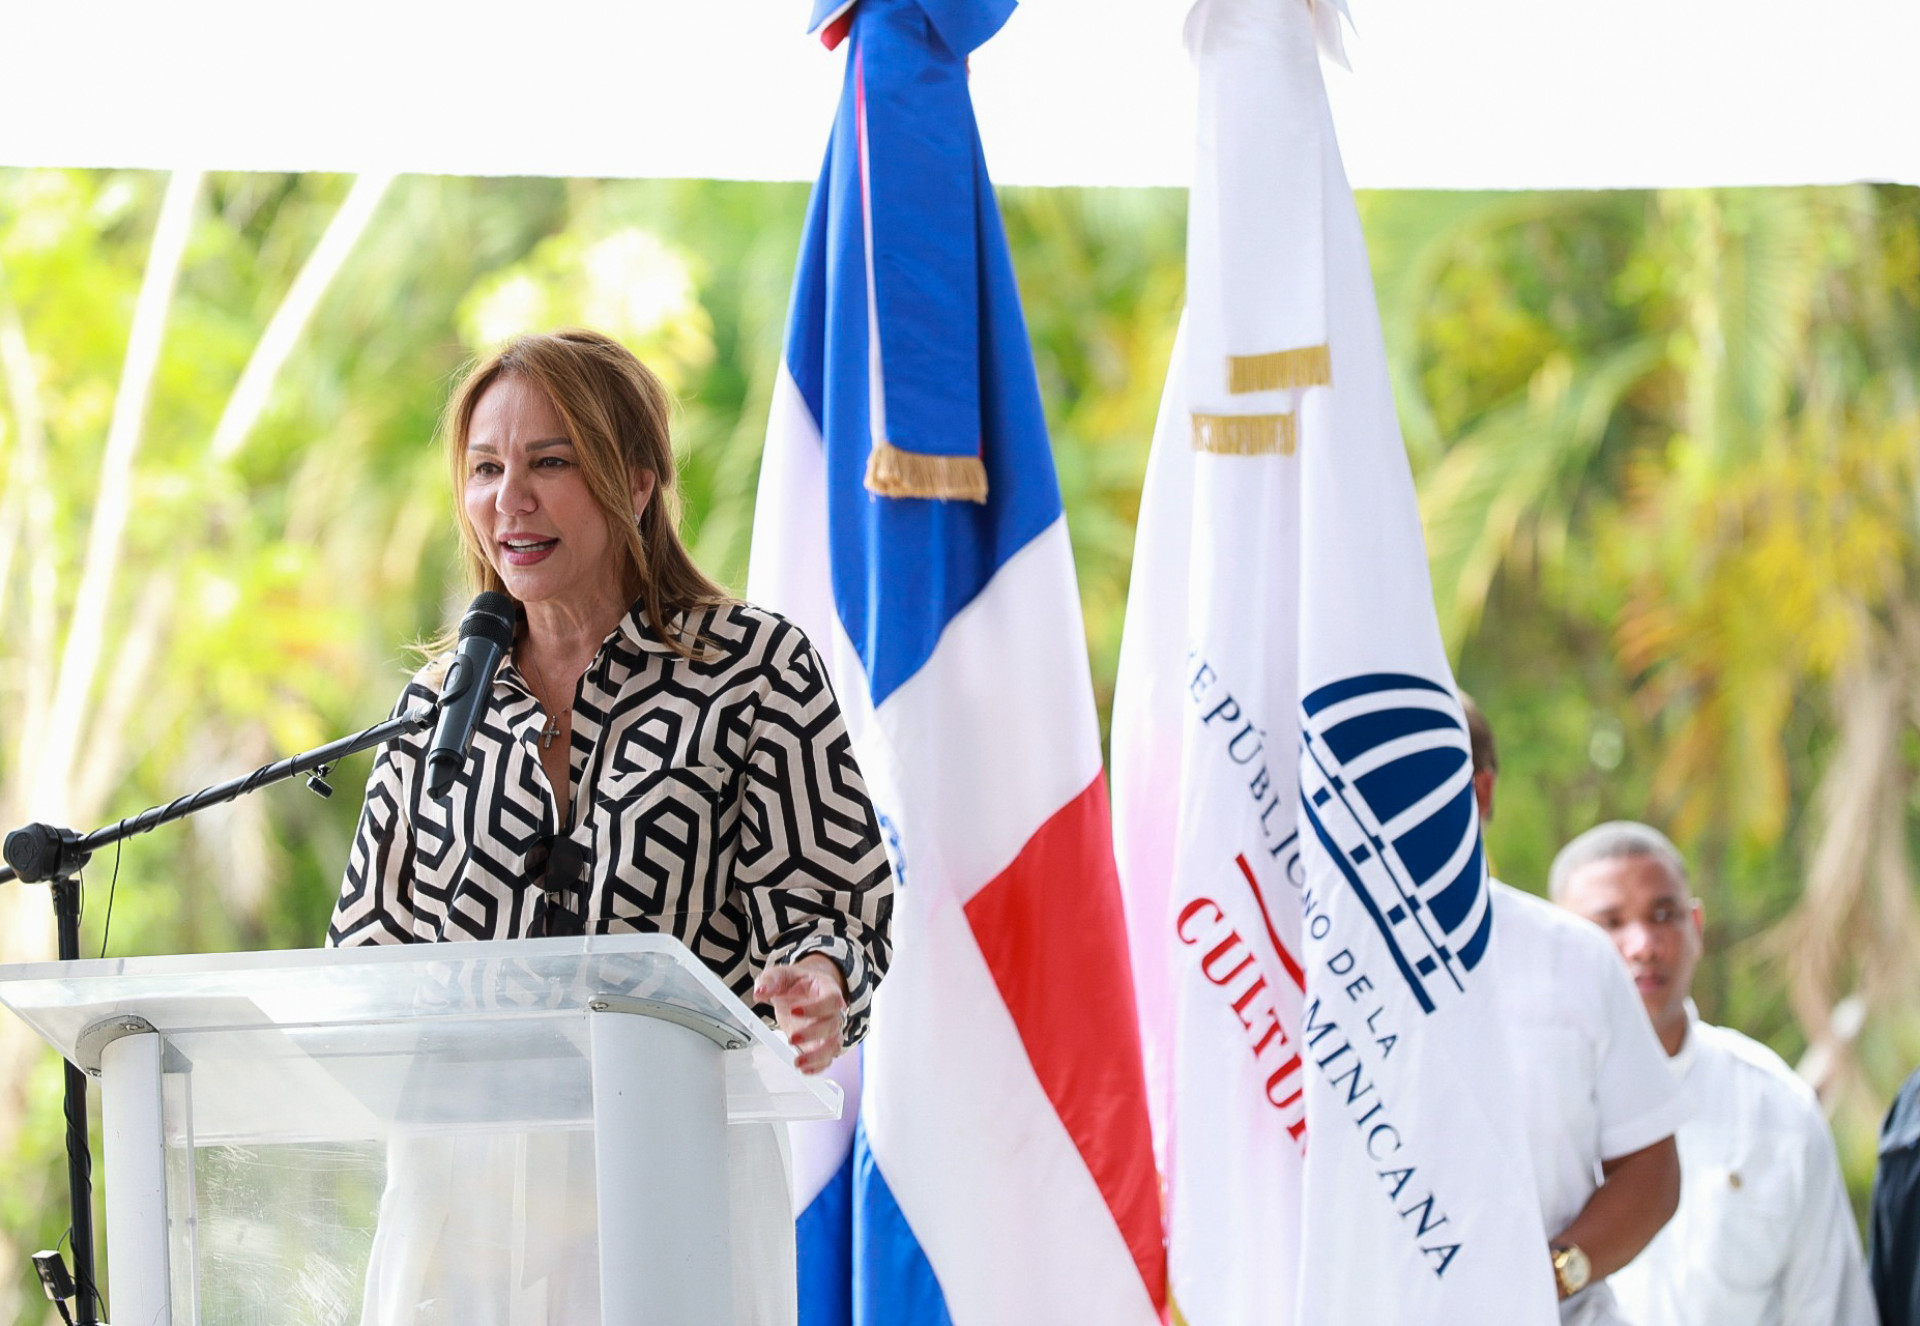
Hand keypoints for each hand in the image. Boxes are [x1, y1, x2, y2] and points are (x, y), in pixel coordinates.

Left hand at [754, 954, 848, 1074]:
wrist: (803, 990)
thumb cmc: (796, 983)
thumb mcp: (781, 974)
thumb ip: (770, 981)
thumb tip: (760, 992)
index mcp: (827, 990)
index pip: (831, 999)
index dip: (816, 1007)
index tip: (794, 1011)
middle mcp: (833, 1011)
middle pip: (833, 1025)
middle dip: (813, 1034)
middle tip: (791, 1039)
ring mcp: (830, 1030)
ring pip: (834, 1046)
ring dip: (817, 1056)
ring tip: (797, 1063)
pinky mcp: (823, 1044)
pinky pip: (827, 1058)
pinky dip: (818, 1066)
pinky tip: (804, 1070)